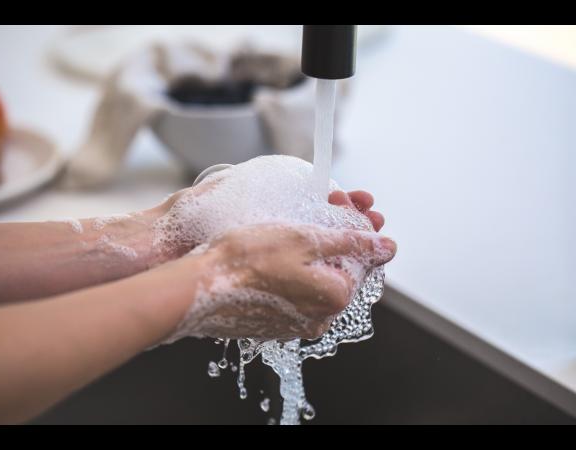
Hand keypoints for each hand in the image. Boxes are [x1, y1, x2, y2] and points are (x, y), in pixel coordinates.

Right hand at [171, 222, 395, 339]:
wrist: (198, 288)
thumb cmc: (247, 259)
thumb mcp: (305, 238)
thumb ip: (351, 241)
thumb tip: (387, 246)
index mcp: (334, 297)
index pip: (361, 259)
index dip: (353, 226)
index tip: (341, 204)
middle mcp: (319, 318)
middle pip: (339, 270)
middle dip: (335, 237)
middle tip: (324, 206)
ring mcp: (294, 325)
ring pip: (315, 281)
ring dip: (312, 253)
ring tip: (294, 226)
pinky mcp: (272, 324)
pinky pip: (293, 294)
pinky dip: (291, 272)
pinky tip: (274, 253)